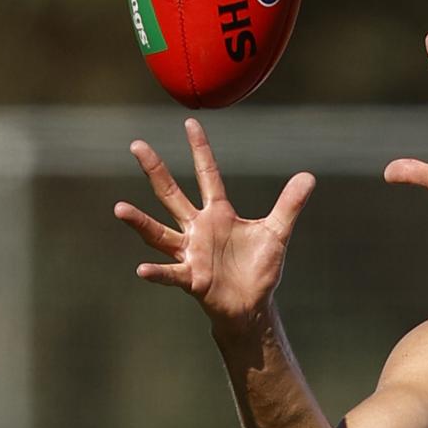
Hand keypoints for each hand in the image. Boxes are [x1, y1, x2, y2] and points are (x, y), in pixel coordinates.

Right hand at [114, 118, 314, 332]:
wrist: (252, 305)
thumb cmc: (259, 268)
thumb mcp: (277, 232)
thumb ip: (289, 205)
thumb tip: (309, 176)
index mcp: (219, 213)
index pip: (208, 174)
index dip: (200, 149)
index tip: (190, 122)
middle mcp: (198, 228)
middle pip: (172, 194)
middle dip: (155, 170)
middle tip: (137, 145)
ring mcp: (191, 253)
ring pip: (160, 233)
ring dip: (140, 222)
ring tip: (119, 208)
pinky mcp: (192, 278)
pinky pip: (171, 273)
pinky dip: (157, 272)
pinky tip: (142, 269)